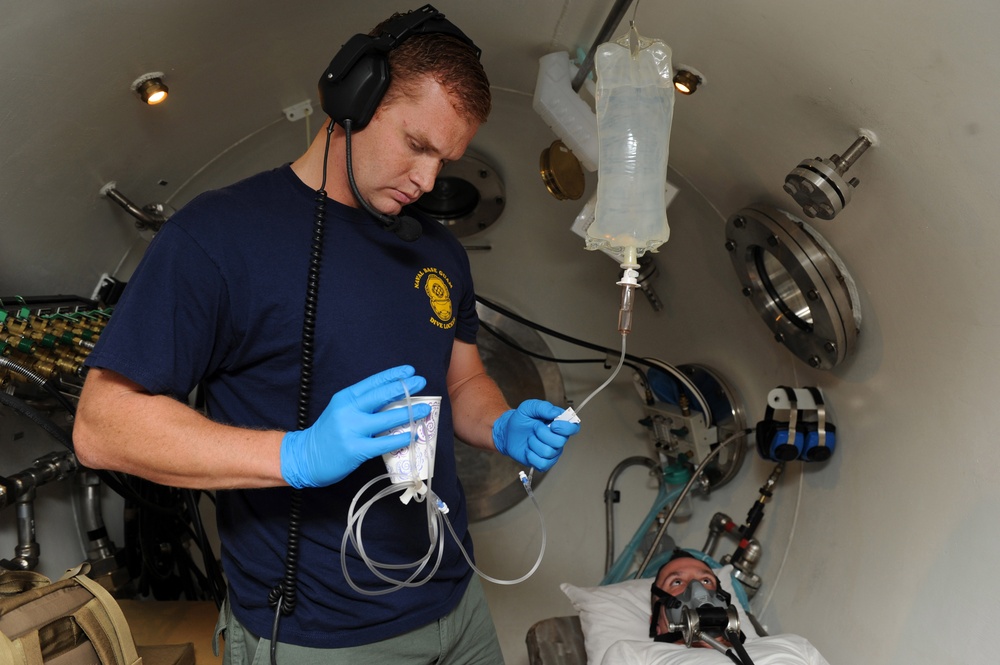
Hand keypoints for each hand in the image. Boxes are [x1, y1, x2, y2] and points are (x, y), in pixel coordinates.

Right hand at [280, 365, 431, 487]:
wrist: (305, 457)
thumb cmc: (328, 433)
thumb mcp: (341, 410)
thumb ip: (362, 404)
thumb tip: (394, 400)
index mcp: (345, 397)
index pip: (372, 382)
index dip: (392, 375)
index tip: (410, 371)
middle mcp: (348, 410)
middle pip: (381, 395)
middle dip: (404, 388)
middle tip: (422, 383)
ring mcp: (351, 430)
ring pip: (386, 418)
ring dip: (409, 413)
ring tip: (424, 409)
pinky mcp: (355, 449)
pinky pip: (382, 443)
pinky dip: (399, 438)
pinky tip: (411, 435)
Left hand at [492, 399, 580, 470]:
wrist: (507, 431)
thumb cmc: (521, 419)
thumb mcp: (529, 407)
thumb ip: (543, 407)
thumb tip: (556, 413)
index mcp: (559, 424)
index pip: (574, 427)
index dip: (566, 428)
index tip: (553, 425)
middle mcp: (558, 439)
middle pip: (560, 441)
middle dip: (542, 434)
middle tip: (534, 429)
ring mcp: (552, 452)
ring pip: (548, 452)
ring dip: (534, 444)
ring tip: (530, 438)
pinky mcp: (544, 463)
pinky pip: (542, 464)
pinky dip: (531, 456)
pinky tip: (528, 450)